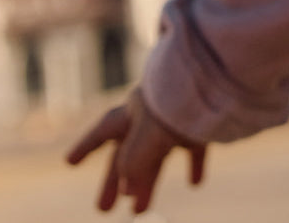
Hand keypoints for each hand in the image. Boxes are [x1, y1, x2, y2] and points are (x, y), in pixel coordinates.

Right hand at [66, 87, 206, 213]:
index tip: (70, 162)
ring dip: (147, 182)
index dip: (86, 147)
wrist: (218, 79)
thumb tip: (128, 190)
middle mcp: (152, 114)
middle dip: (115, 181)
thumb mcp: (147, 138)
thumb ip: (133, 164)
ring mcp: (177, 119)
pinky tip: (196, 183)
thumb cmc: (176, 106)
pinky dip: (193, 165)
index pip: (104, 131)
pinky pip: (195, 148)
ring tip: (139, 211)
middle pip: (127, 152)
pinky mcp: (202, 124)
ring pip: (156, 156)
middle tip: (103, 210)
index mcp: (134, 111)